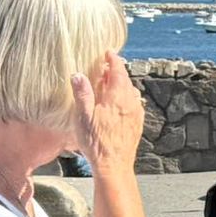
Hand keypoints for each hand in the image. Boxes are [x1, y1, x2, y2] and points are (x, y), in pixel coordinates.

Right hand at [71, 51, 143, 174]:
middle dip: (116, 70)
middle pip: (125, 80)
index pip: (118, 72)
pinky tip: (118, 101)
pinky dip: (126, 96)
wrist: (114, 164)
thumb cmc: (96, 142)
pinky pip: (134, 103)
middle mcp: (130, 103)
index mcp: (117, 98)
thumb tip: (78, 75)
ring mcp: (136, 113)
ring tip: (109, 82)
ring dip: (121, 84)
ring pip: (131, 91)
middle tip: (106, 65)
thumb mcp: (83, 117)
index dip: (113, 60)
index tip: (109, 52)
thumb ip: (82, 94)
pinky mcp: (137, 123)